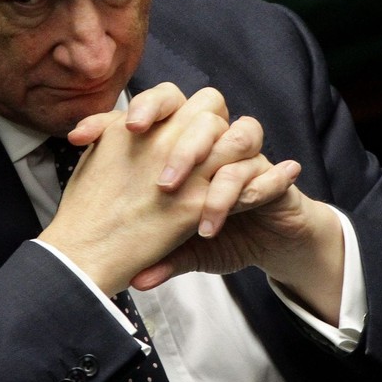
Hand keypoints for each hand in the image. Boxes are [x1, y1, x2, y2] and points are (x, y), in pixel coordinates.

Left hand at [71, 84, 345, 323]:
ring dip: (211, 167)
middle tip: (162, 183)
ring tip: (191, 211)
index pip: (162, 101)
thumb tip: (131, 280)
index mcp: (184, 139)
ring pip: (238, 134)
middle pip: (203, 107)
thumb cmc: (214, 230)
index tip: (106, 133)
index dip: (136, 108)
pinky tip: (231, 216)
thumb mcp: (180, 244)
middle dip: (181, 140)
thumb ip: (157, 253)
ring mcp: (247, 155)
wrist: (270, 238)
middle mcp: (217, 139)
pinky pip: (265, 172)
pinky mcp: (275, 176)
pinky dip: (251, 190)